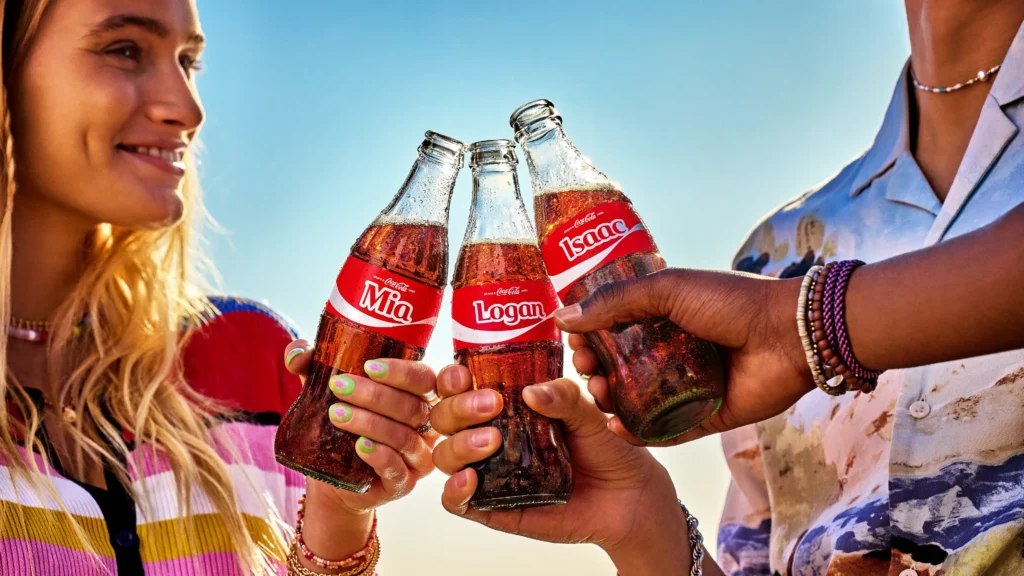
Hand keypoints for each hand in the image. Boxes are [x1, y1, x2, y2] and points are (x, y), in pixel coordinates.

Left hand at [283, 340, 438, 559]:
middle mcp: (425, 425)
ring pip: (403, 437)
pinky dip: (379, 456)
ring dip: (370, 423)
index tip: (367, 366)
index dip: (400, 372)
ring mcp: (417, 457)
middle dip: (374, 395)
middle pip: (412, 407)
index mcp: (417, 397)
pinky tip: (359, 447)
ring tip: (336, 415)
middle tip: (338, 387)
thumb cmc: (338, 426)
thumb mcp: (324, 391)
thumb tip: (297, 354)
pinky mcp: (404, 483)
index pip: (423, 379)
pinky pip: (398, 470)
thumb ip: (311, 366)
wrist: (332, 477)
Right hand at [430, 370, 696, 574]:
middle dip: (458, 408)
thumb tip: (531, 392)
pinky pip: (457, 503)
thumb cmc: (605, 448)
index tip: (465, 374)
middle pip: (444, 418)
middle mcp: (489, 435)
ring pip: (445, 456)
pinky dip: (455, 490)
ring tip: (491, 442)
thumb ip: (563, 397)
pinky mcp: (493, 508)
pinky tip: (472, 480)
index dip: (452, 378)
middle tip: (491, 404)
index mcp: (505, 405)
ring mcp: (489, 472)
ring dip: (459, 445)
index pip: (460, 387)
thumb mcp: (589, 413)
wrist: (628, 497)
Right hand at [558, 268, 812, 446]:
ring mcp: (687, 386)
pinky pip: (665, 430)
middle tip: (584, 372)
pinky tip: (616, 429)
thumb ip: (615, 302)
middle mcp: (672, 351)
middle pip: (621, 368)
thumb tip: (561, 316)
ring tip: (599, 397)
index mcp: (664, 316)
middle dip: (595, 371)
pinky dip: (639, 433)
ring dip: (611, 402)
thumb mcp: (667, 290)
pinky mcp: (704, 416)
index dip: (589, 337)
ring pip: (637, 401)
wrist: (790, 336)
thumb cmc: (730, 303)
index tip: (571, 344)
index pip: (614, 329)